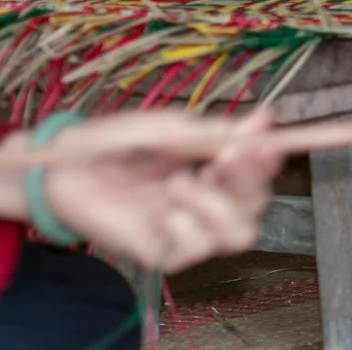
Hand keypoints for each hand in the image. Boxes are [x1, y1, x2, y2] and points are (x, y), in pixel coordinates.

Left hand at [33, 110, 279, 272]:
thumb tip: (268, 118)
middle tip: (225, 158)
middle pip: (256, 205)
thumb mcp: (170, 130)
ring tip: (179, 183)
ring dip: (217, 206)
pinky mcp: (161, 252)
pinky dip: (186, 229)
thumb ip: (217, 133)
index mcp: (215, 168)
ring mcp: (186, 229)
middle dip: (247, 181)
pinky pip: (195, 252)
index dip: (267, 160)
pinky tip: (164, 210)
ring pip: (237, 235)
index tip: (261, 143)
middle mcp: (208, 201)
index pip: (260, 170)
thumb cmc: (116, 143)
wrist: (63, 168)